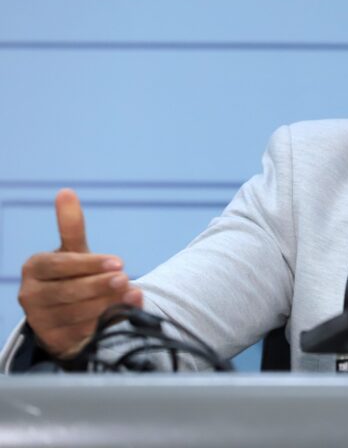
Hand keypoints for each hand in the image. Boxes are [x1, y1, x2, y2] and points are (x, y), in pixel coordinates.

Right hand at [17, 189, 142, 358]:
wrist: (68, 313)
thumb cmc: (73, 275)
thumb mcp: (74, 250)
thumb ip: (70, 225)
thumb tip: (66, 191)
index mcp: (35, 268)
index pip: (61, 265)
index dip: (89, 264)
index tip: (119, 263)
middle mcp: (30, 296)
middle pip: (68, 291)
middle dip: (99, 285)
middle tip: (125, 278)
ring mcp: (40, 321)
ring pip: (77, 314)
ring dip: (107, 303)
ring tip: (131, 292)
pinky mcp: (54, 341)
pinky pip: (83, 333)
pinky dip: (107, 322)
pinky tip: (127, 312)